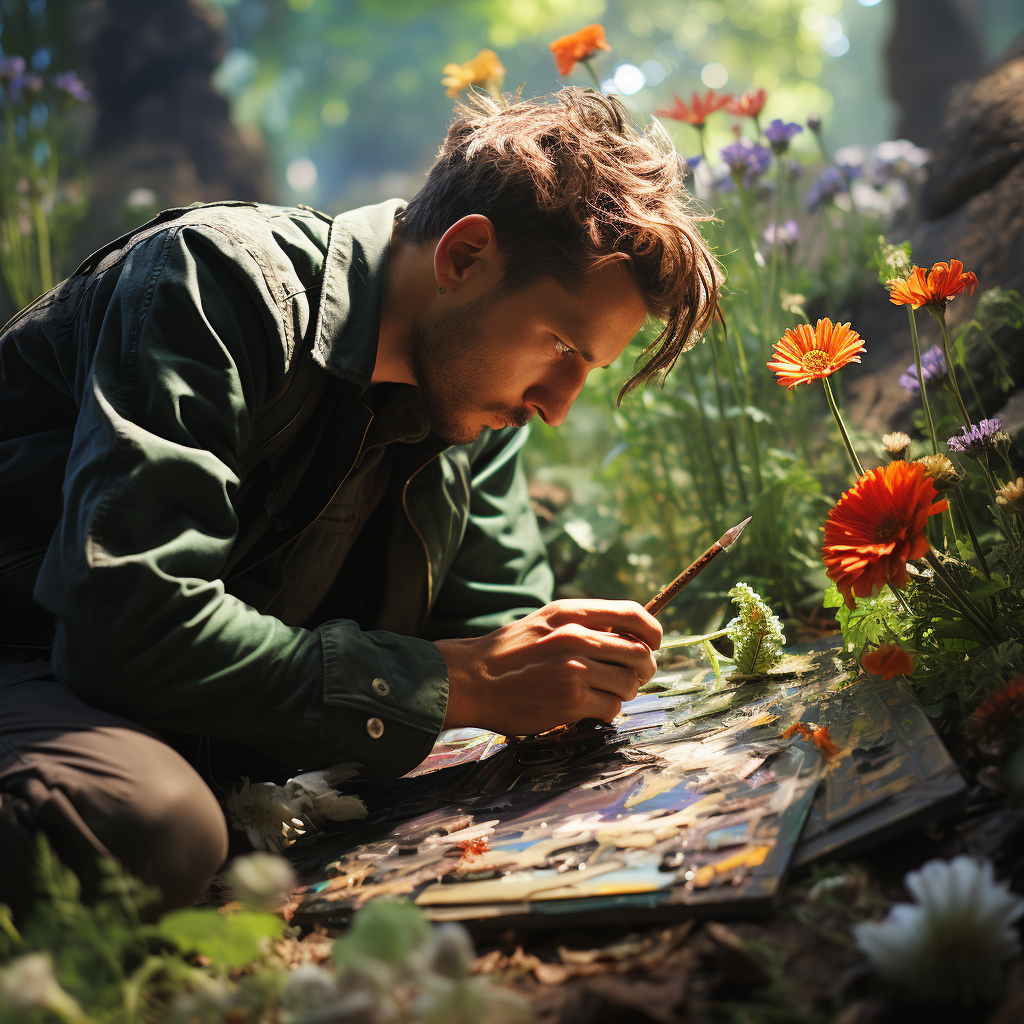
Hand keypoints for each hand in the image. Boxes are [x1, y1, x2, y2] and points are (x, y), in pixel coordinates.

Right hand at [435, 599, 661, 734]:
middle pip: (639, 654)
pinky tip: (585, 709)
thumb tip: (632, 637)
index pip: (633, 614)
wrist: (472, 680)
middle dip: (644, 669)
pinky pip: (611, 710)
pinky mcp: (570, 702)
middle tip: (633, 677)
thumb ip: (585, 624)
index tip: (654, 643)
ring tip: (599, 693)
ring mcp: (573, 671)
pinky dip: (605, 712)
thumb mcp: (546, 622)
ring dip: (622, 693)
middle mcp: (575, 638)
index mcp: (570, 613)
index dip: (653, 631)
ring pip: (628, 685)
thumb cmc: (511, 653)